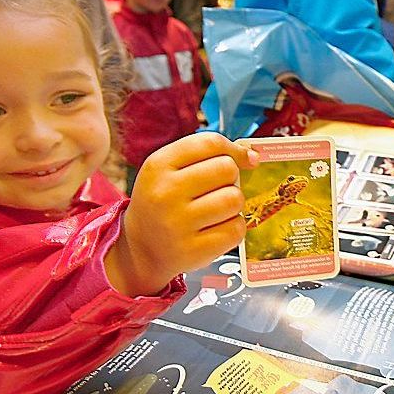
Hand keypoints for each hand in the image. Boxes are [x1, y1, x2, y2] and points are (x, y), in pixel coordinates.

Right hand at [106, 132, 258, 296]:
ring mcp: (178, 224)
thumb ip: (206, 155)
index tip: (244, 159)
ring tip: (216, 211)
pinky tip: (215, 229)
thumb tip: (253, 156)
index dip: (234, 150)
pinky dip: (233, 228)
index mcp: (158, 165)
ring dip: (233, 204)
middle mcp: (165, 193)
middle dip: (230, 179)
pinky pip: (236, 229)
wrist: (140, 249)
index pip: (210, 143)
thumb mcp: (169, 170)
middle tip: (216, 191)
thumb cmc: (163, 202)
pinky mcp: (193, 251)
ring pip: (235, 199)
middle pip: (227, 168)